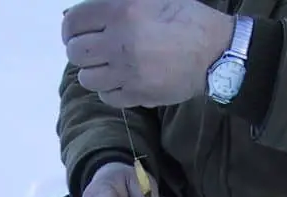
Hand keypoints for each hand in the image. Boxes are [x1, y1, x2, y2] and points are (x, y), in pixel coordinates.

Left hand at [62, 0, 233, 107]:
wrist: (215, 52)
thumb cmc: (186, 17)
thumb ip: (118, 2)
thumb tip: (86, 12)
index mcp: (121, 11)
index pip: (74, 22)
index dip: (70, 28)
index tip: (76, 32)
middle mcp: (119, 42)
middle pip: (76, 53)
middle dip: (81, 50)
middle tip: (93, 49)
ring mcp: (127, 72)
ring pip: (88, 78)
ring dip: (94, 71)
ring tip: (107, 66)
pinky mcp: (138, 94)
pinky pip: (107, 97)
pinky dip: (109, 90)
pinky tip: (120, 80)